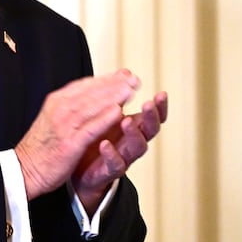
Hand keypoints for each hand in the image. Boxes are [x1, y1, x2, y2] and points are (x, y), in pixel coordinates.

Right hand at [14, 69, 140, 199]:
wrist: (23, 169)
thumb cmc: (41, 146)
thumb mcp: (52, 117)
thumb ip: (69, 106)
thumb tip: (89, 95)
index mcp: (55, 102)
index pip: (84, 85)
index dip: (106, 79)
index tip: (123, 75)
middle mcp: (59, 109)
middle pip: (90, 92)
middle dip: (113, 84)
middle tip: (133, 79)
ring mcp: (64, 126)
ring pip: (92, 106)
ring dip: (113, 97)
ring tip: (131, 90)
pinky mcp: (69, 143)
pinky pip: (90, 128)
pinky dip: (104, 118)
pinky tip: (118, 112)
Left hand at [71, 91, 168, 211]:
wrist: (79, 169)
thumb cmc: (96, 139)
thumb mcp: (107, 114)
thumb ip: (117, 95)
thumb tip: (126, 72)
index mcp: (133, 126)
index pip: (152, 115)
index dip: (160, 106)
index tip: (162, 93)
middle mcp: (131, 141)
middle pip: (149, 130)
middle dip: (151, 116)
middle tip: (148, 103)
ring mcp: (123, 156)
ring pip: (137, 147)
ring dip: (133, 133)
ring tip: (126, 120)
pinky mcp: (108, 170)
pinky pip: (115, 164)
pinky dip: (111, 154)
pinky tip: (104, 144)